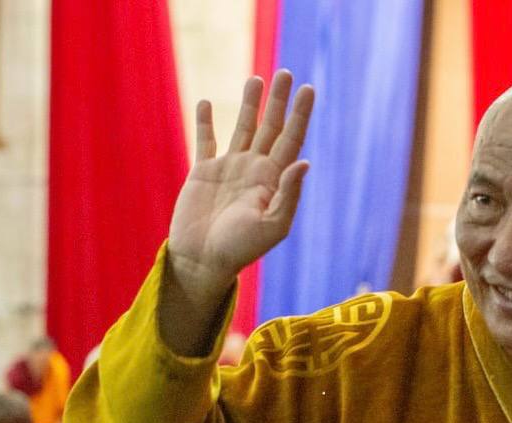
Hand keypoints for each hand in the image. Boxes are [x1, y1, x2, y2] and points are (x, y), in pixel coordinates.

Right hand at [167, 70, 314, 299]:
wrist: (203, 261)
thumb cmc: (240, 249)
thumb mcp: (272, 226)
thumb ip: (288, 194)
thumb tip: (304, 161)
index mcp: (273, 181)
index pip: (292, 140)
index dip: (301, 114)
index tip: (308, 88)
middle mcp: (254, 170)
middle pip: (271, 127)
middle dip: (278, 101)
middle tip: (285, 72)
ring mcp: (229, 169)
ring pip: (242, 128)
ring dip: (250, 104)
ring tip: (256, 79)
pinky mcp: (203, 173)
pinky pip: (206, 141)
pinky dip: (205, 122)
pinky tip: (207, 103)